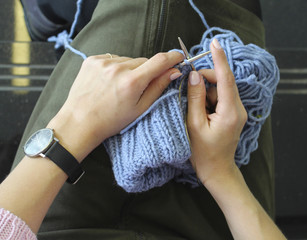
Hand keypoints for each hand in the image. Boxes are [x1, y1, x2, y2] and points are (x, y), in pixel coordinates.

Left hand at [49, 51, 182, 160]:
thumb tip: (174, 71)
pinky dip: (116, 67)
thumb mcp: (140, 108)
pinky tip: (110, 82)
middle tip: (140, 87)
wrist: (80, 122)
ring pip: (129, 60)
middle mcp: (117, 68)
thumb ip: (158, 87)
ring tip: (121, 87)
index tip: (179, 57)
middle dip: (147, 71)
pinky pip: (113, 58)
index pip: (159, 60)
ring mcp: (103, 62)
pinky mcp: (92, 60)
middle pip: (144, 61)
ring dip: (130, 69)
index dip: (173, 57)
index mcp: (132, 82)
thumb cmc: (111, 120)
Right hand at [186, 39, 246, 185]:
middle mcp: (238, 109)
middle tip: (187, 85)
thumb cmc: (204, 153)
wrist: (217, 171)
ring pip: (219, 90)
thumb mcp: (194, 124)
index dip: (219, 59)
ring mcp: (237, 111)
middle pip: (222, 82)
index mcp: (230, 112)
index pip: (226, 79)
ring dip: (204, 93)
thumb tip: (194, 75)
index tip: (214, 43)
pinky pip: (220, 98)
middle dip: (204, 80)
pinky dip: (208, 99)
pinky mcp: (233, 113)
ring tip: (194, 111)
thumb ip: (194, 98)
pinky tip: (200, 112)